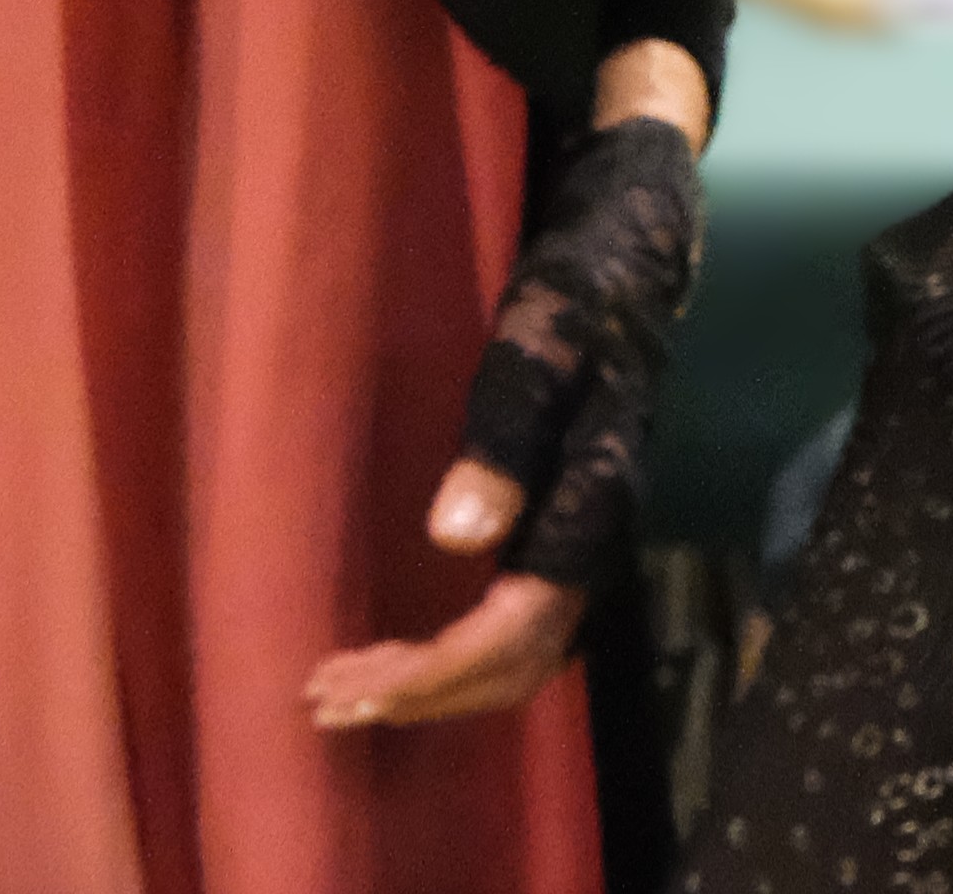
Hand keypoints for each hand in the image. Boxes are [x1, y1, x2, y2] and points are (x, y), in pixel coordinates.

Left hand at [304, 116, 702, 733]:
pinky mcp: (559, 526)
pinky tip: (399, 650)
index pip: (514, 634)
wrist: (630, 254)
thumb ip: (502, 439)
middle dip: (420, 695)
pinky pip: (510, 624)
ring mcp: (579, 538)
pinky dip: (450, 655)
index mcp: (590, 506)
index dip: (434, 675)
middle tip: (322, 698)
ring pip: (514, 655)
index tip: (351, 681)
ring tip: (343, 689)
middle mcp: (591, 541)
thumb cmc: (579, 293)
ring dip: (432, 685)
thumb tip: (456, 540)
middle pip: (512, 665)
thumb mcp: (537, 346)